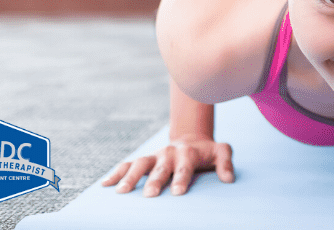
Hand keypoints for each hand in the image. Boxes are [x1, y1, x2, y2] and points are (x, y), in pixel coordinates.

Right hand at [100, 136, 233, 197]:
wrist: (192, 139)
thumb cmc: (207, 151)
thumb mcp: (222, 151)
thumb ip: (226, 163)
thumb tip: (229, 179)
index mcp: (188, 153)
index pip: (185, 168)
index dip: (181, 179)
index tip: (177, 193)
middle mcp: (169, 154)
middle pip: (160, 168)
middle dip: (155, 181)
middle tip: (150, 195)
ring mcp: (155, 156)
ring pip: (140, 165)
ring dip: (130, 177)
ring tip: (121, 192)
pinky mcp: (145, 159)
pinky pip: (128, 164)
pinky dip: (116, 173)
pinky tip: (105, 185)